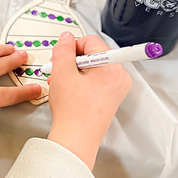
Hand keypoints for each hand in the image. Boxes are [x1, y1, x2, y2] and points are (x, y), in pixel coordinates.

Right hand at [46, 33, 130, 168]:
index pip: (91, 41)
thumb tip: (67, 37)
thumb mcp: (62, 72)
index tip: (61, 56)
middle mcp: (119, 76)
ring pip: (93, 67)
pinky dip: (81, 81)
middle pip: (93, 54)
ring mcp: (117, 88)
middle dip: (72, 60)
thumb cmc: (72, 112)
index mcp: (112, 67)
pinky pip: (96, 80)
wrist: (76, 140)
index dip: (72, 46)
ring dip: (74, 71)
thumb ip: (63, 49)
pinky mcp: (112, 97)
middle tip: (58, 70)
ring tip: (61, 82)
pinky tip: (69, 90)